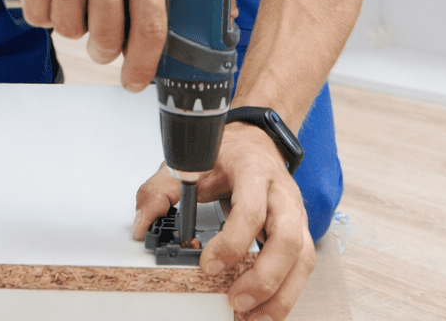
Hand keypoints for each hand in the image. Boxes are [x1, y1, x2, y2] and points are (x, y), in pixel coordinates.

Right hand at [5, 0, 165, 91]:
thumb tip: (157, 20)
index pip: (150, 26)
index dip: (144, 64)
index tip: (135, 80)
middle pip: (107, 38)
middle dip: (105, 50)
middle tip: (103, 43)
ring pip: (70, 31)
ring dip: (73, 26)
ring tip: (76, 0)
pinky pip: (39, 16)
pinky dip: (46, 12)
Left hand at [132, 123, 314, 319]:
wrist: (256, 143)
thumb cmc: (227, 154)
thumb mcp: (191, 162)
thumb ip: (161, 190)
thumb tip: (142, 224)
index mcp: (254, 171)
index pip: (251, 209)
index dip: (232, 241)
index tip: (209, 264)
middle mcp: (282, 194)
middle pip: (289, 240)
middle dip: (264, 277)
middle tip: (235, 299)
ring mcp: (296, 214)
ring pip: (303, 258)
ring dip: (281, 294)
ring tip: (253, 318)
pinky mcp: (301, 232)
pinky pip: (302, 267)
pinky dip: (287, 294)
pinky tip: (265, 311)